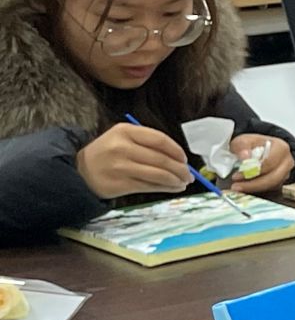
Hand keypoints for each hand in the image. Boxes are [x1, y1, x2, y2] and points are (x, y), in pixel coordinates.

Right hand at [76, 123, 191, 198]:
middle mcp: (122, 147)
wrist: (80, 170)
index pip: (160, 139)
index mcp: (125, 131)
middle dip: (181, 169)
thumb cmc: (107, 154)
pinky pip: (150, 187)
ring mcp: (120, 166)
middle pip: (162, 159)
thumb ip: (148, 143)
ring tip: (183, 183)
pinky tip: (173, 188)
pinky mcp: (120, 184)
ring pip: (158, 175)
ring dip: (176, 181)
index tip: (185, 160)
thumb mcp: (122, 138)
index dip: (177, 151)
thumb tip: (180, 159)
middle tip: (189, 175)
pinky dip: (166, 188)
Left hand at [228, 133, 294, 192]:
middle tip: (236, 186)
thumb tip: (245, 156)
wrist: (260, 148)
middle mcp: (287, 161)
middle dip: (253, 184)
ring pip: (272, 186)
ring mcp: (286, 173)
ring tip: (238, 187)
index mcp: (281, 147)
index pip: (269, 163)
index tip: (236, 175)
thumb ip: (242, 146)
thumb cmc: (252, 144)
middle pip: (273, 178)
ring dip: (254, 188)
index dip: (253, 170)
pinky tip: (246, 187)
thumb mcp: (244, 140)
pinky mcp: (282, 182)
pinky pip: (271, 189)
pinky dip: (258, 189)